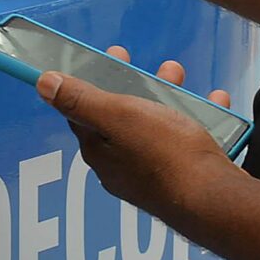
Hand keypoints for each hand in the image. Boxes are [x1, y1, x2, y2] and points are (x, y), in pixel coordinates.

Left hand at [38, 45, 235, 223]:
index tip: (110, 56)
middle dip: (138, 85)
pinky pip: (186, 140)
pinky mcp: (183, 179)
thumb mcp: (119, 116)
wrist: (216, 202)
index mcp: (100, 150)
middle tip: (152, 66)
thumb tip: (43, 83)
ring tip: (179, 76)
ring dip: (168, 97)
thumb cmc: (166, 155)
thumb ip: (82, 99)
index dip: (93, 81)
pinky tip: (214, 102)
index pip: (85, 111)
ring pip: (156, 126)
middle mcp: (122, 166)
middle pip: (124, 116)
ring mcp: (153, 175)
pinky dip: (197, 117)